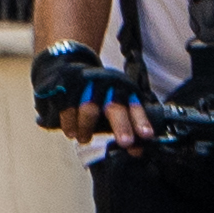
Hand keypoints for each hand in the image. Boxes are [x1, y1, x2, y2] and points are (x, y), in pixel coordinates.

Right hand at [32, 40, 155, 146]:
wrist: (67, 62)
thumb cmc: (95, 91)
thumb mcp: (112, 101)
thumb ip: (125, 124)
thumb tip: (137, 150)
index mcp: (121, 88)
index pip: (134, 106)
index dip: (140, 121)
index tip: (147, 135)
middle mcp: (106, 85)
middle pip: (115, 107)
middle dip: (122, 126)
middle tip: (126, 142)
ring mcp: (85, 85)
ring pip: (89, 110)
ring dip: (87, 128)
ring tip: (84, 139)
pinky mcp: (66, 87)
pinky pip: (68, 109)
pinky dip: (69, 124)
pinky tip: (71, 132)